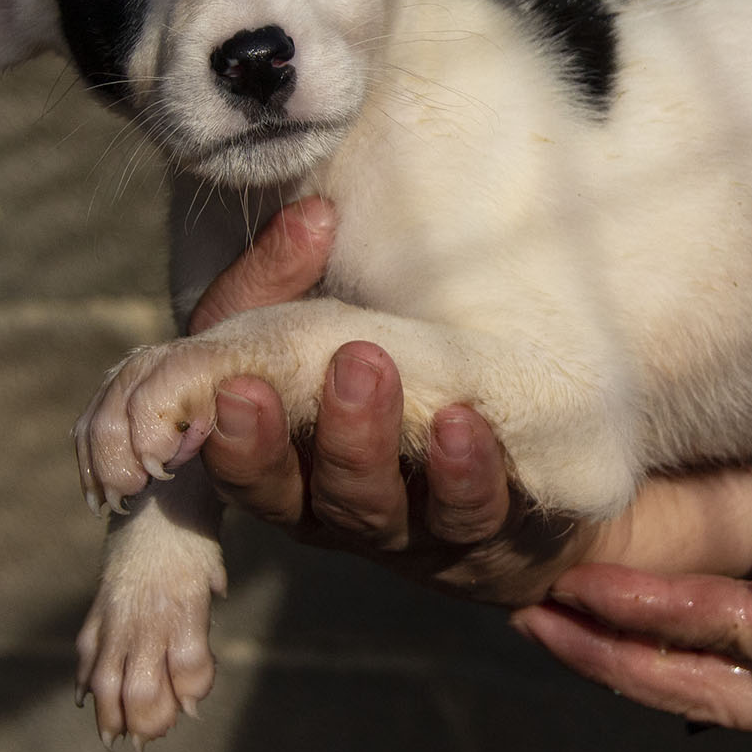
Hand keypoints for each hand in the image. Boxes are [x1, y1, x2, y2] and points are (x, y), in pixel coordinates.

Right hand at [190, 199, 751, 604]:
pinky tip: (465, 422)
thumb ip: (294, 278)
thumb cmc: (391, 385)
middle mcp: (335, 511)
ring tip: (374, 368)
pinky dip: (467, 471)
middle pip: (303, 495)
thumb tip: (315, 214)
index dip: (230, 440)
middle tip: (325, 365)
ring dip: (369, 442)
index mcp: (284, 466)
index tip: (235, 389)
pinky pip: (476, 514)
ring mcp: (412, 530)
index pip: (236, 463)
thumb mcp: (329, 329)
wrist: (520, 466)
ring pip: (380, 507)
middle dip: (296, 437)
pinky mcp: (487, 537)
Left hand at [512, 470, 751, 737]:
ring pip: (735, 684)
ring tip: (575, 626)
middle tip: (532, 617)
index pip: (741, 641)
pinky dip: (710, 656)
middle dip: (618, 657)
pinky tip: (673, 644)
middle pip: (714, 686)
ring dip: (649, 658)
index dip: (653, 614)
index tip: (574, 588)